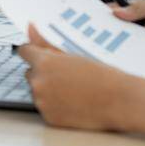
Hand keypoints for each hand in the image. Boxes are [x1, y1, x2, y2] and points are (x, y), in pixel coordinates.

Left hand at [19, 24, 144, 144]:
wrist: (119, 101)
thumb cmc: (101, 75)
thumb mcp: (73, 53)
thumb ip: (46, 42)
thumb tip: (30, 28)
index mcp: (43, 62)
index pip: (24, 51)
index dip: (34, 53)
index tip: (41, 56)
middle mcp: (38, 82)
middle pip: (30, 73)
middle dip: (44, 73)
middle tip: (68, 76)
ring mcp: (42, 102)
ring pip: (37, 91)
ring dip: (48, 90)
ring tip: (74, 90)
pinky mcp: (48, 117)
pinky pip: (45, 107)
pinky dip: (55, 106)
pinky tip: (73, 103)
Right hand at [113, 0, 144, 45]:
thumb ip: (137, 9)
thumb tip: (117, 12)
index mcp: (138, 9)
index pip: (117, 12)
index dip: (110, 16)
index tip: (106, 19)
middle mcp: (142, 24)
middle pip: (126, 29)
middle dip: (134, 27)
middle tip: (144, 23)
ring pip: (139, 39)